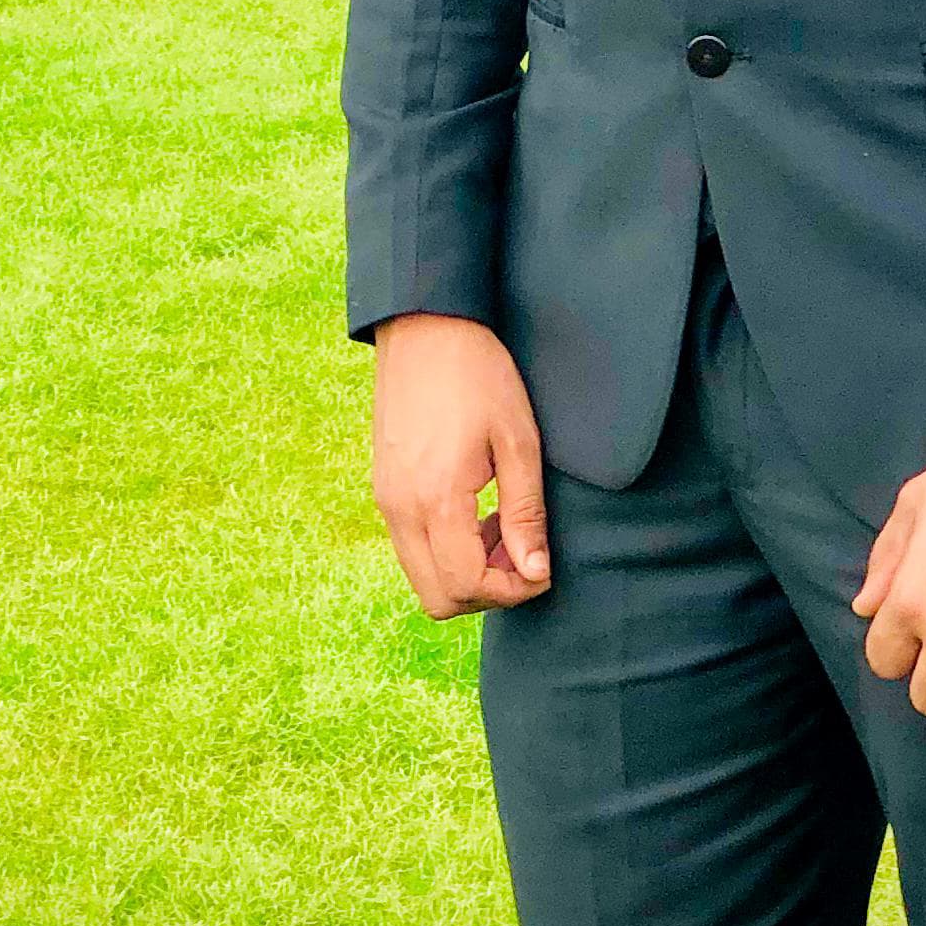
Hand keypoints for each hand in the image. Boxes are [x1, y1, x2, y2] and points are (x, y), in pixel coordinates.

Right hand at [371, 313, 552, 619]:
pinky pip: (411, 548)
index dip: (512, 590)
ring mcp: (386, 501)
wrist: (425, 327)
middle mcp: (401, 510)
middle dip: (486, 591)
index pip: (467, 586)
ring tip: (501, 528)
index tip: (542, 566)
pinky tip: (475, 513)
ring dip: (465, 572)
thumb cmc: (479, 376)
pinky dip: (445, 551)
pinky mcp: (383, 489)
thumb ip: (524, 514)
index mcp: (436, 499)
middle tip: (521, 552)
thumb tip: (535, 573)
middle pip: (438, 599)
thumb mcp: (518, 442)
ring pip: (422, 578)